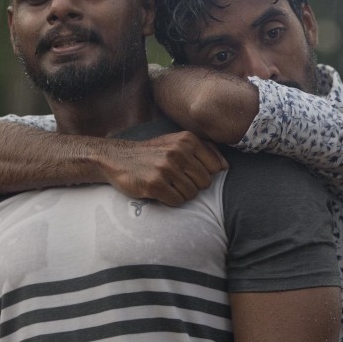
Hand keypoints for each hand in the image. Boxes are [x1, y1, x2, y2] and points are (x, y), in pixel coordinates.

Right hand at [103, 132, 227, 205]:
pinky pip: (177, 201)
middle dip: (193, 186)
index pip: (215, 167)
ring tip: (167, 185)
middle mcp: (178, 152)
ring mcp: (166, 168)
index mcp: (187, 140)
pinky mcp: (154, 184)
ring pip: (192, 194)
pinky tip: (160, 191)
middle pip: (205, 183)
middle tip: (176, 180)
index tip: (188, 172)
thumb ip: (204, 150)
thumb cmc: (152, 153)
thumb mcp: (177, 142)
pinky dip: (171, 200)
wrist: (117, 158)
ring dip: (181, 194)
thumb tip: (225, 166)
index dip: (203, 174)